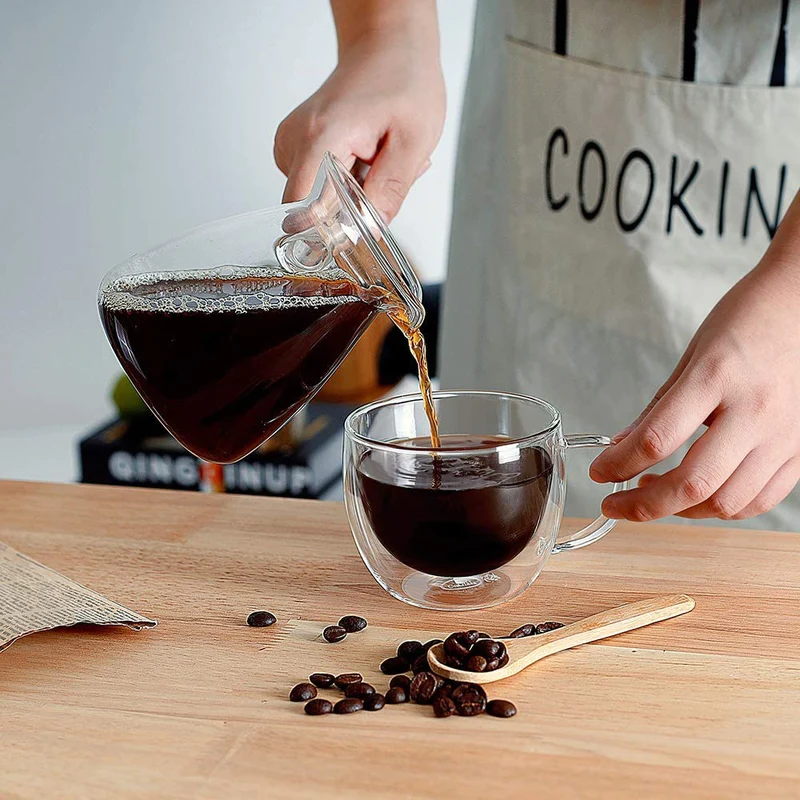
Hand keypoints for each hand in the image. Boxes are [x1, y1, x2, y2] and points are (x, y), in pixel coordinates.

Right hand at [274, 23, 444, 221]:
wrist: (387, 48)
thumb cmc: (402, 81)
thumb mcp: (414, 140)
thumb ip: (391, 189)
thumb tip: (370, 228)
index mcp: (321, 139)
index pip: (306, 211)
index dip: (334, 229)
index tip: (361, 222)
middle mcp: (295, 141)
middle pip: (314, 209)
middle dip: (352, 205)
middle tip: (382, 170)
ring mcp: (290, 143)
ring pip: (318, 199)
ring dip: (352, 192)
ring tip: (376, 157)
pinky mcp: (294, 147)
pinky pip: (318, 185)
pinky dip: (345, 179)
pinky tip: (364, 155)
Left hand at [590, 237, 799, 521]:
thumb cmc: (749, 321)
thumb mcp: (692, 355)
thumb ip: (657, 409)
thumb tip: (621, 448)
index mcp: (716, 377)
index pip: (657, 439)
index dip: (619, 465)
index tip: (599, 472)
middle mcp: (754, 411)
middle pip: (694, 483)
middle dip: (644, 505)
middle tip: (616, 504)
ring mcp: (784, 434)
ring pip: (728, 502)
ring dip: (683, 510)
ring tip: (657, 494)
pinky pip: (760, 499)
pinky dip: (722, 507)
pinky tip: (699, 496)